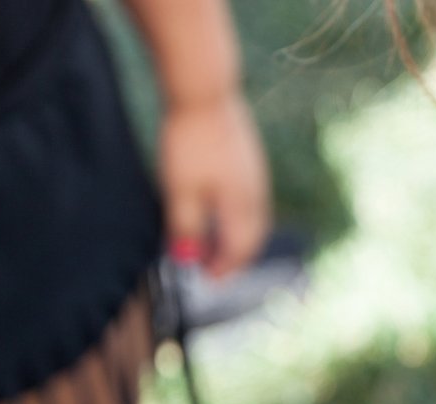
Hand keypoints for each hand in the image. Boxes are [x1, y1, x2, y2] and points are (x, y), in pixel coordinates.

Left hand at [159, 93, 269, 277]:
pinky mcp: (249, 156)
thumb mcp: (180, 191)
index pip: (239, 249)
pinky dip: (238, 215)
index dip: (224, 268)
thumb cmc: (189, 142)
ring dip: (237, 236)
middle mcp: (255, 191)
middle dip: (235, 257)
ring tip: (215, 244)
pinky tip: (220, 210)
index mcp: (241, 204)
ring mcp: (255, 171)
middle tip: (213, 269)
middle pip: (253, 236)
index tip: (205, 279)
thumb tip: (187, 260)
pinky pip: (250, 197)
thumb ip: (185, 227)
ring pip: (253, 217)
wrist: (203, 91)